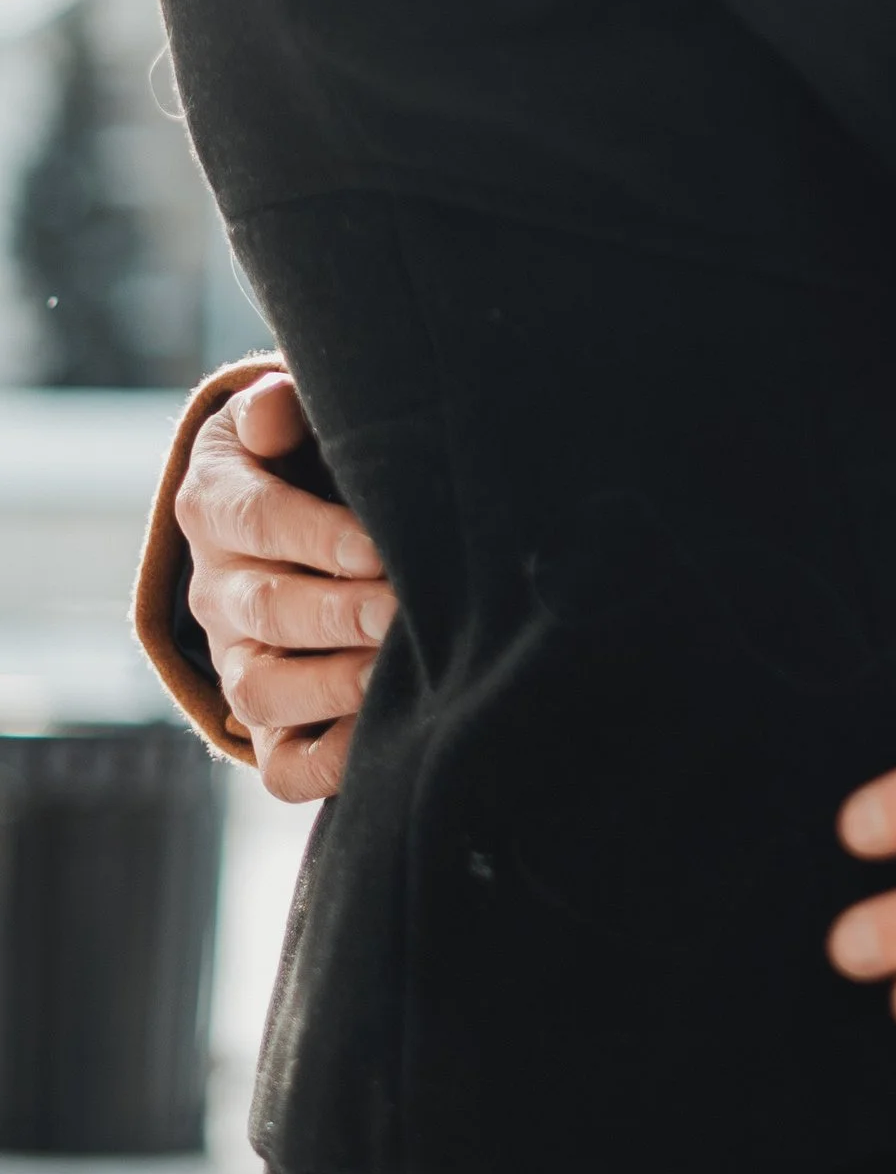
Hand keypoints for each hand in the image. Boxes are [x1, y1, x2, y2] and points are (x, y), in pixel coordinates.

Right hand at [173, 371, 395, 802]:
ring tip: (399, 670)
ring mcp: (236, 662)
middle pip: (265, 610)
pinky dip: (328, 765)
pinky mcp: (266, 724)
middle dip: (340, 613)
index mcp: (214, 505)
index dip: (318, 537)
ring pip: (261, 692)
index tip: (379, 546)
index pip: (256, 521)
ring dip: (334, 686)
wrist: (294, 517)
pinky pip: (282, 765)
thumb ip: (279, 408)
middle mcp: (215, 591)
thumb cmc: (306, 453)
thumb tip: (275, 410)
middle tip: (403, 609)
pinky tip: (384, 739)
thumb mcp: (285, 417)